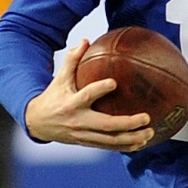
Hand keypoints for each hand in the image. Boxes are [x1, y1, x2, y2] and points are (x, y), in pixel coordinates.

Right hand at [24, 39, 154, 151]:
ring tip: (150, 133)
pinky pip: (108, 146)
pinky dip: (125, 146)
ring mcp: (83, 134)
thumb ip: (72, 60)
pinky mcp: (87, 142)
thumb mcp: (59, 79)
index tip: (114, 82)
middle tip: (146, 117)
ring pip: (110, 140)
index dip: (99, 89)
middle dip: (127, 123)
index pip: (86, 96)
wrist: (37, 123)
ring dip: (131, 139)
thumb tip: (85, 40)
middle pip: (105, 125)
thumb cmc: (53, 96)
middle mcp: (78, 121)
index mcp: (71, 104)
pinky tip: (142, 143)